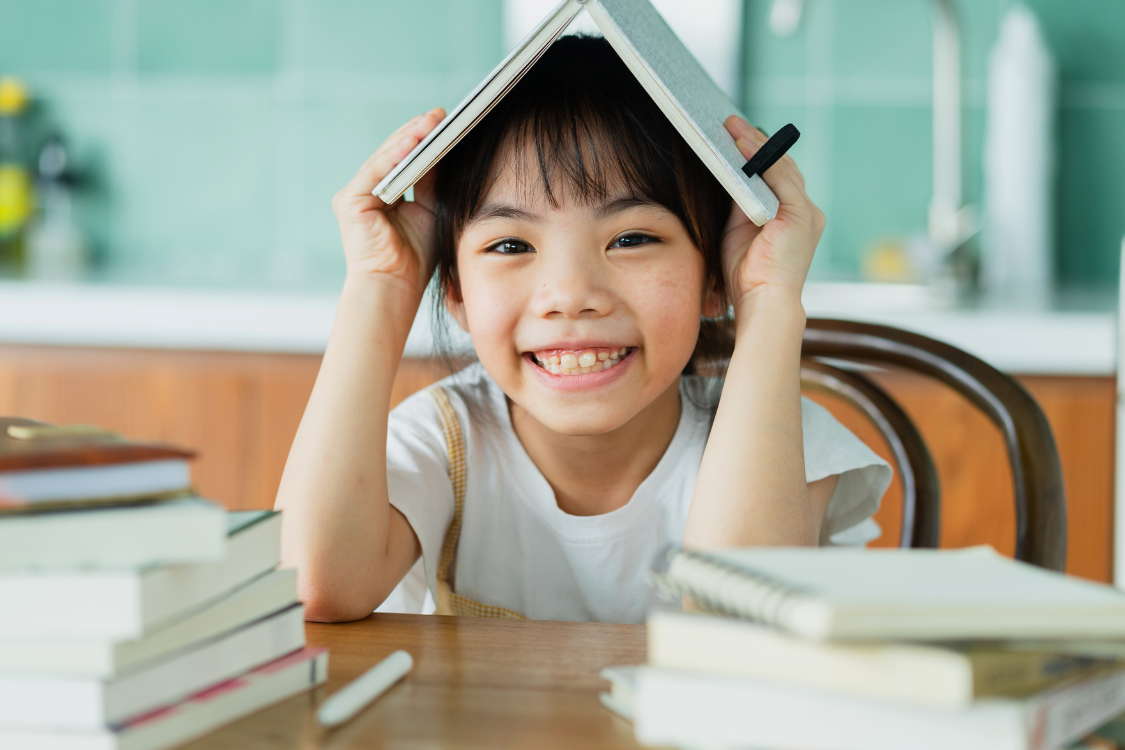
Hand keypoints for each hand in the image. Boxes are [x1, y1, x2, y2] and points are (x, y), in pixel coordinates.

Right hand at [332, 108, 445, 292]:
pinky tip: (414, 142)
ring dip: (409, 137)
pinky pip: (376, 171)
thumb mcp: (431, 211)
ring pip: (385, 158)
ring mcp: (354, 194)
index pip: (404, 159)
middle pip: (394, 154)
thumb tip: (447, 151)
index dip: (424, 141)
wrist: (395, 288)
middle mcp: (365, 191)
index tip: (446, 123)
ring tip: (431, 121)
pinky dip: (395, 155)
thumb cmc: (415, 260)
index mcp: (383, 194)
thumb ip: (433, 183)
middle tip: (441, 115)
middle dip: (418, 133)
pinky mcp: (350, 201)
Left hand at [719, 115, 824, 313]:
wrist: (762, 303)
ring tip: (732, 128)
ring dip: (756, 145)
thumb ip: (738, 202)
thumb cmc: (746, 276)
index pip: (776, 175)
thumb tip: (726, 173)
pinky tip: (744, 146)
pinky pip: (782, 178)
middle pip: (781, 166)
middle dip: (755, 142)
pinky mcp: (802, 216)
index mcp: (792, 215)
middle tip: (729, 123)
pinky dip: (762, 160)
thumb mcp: (736, 230)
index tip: (733, 135)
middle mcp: (805, 211)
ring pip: (781, 167)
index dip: (756, 153)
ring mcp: (807, 212)